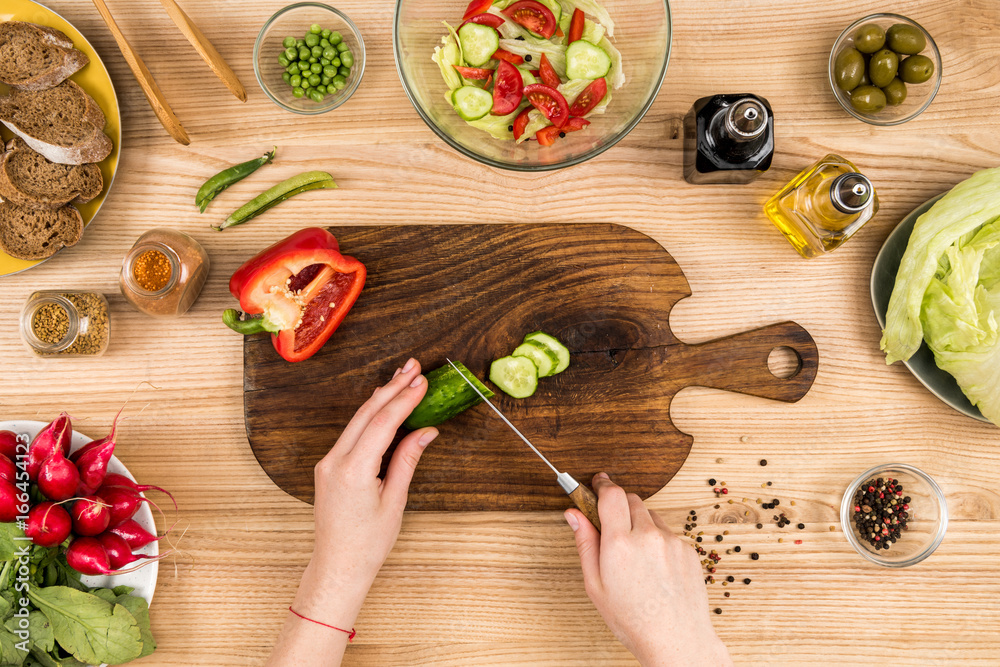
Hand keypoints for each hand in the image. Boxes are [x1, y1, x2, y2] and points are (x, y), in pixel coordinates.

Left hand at [292, 358, 437, 632]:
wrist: (337, 567)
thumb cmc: (367, 543)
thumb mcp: (394, 501)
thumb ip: (408, 460)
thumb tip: (426, 431)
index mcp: (353, 470)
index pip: (383, 423)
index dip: (404, 399)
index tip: (422, 380)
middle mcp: (334, 461)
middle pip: (367, 413)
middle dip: (392, 387)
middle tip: (413, 365)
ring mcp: (327, 462)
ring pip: (357, 420)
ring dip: (381, 397)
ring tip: (402, 376)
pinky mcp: (328, 467)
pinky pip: (351, 433)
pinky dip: (370, 416)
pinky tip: (383, 403)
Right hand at [565, 473, 731, 666]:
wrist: (677, 640)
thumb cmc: (633, 620)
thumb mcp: (596, 586)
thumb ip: (585, 543)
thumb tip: (573, 514)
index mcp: (619, 544)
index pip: (611, 494)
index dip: (602, 484)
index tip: (597, 483)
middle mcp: (647, 536)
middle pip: (631, 499)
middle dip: (619, 506)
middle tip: (612, 528)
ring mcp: (671, 541)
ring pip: (651, 515)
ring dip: (640, 524)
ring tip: (636, 558)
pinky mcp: (688, 549)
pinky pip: (668, 533)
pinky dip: (658, 541)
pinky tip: (655, 568)